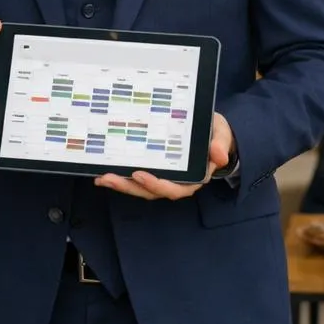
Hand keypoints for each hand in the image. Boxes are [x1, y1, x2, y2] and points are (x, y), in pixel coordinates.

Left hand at [96, 113, 233, 199]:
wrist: (212, 133)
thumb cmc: (215, 135)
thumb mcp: (221, 135)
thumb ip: (220, 144)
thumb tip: (219, 156)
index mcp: (195, 177)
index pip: (175, 188)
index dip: (156, 185)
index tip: (139, 175)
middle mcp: (177, 182)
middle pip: (152, 191)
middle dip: (129, 187)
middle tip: (109, 177)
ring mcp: (164, 178)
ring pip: (141, 188)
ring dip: (121, 184)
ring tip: (102, 177)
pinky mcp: (154, 170)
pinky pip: (136, 179)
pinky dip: (121, 177)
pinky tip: (102, 173)